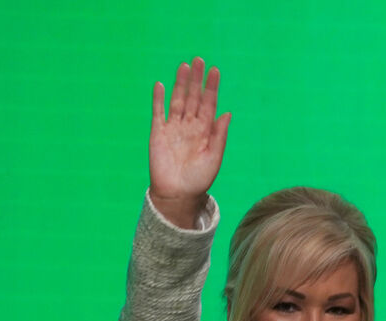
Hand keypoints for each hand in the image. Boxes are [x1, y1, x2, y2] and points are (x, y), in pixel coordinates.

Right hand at [149, 58, 231, 227]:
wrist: (178, 195)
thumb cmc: (199, 180)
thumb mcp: (214, 157)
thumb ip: (219, 135)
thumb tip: (227, 112)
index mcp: (205, 131)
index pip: (209, 104)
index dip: (211, 87)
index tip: (215, 71)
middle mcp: (189, 126)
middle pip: (193, 97)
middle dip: (196, 79)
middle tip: (198, 60)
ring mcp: (173, 128)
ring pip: (177, 100)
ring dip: (180, 84)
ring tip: (183, 66)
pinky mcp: (158, 133)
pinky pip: (158, 113)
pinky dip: (159, 99)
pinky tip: (161, 85)